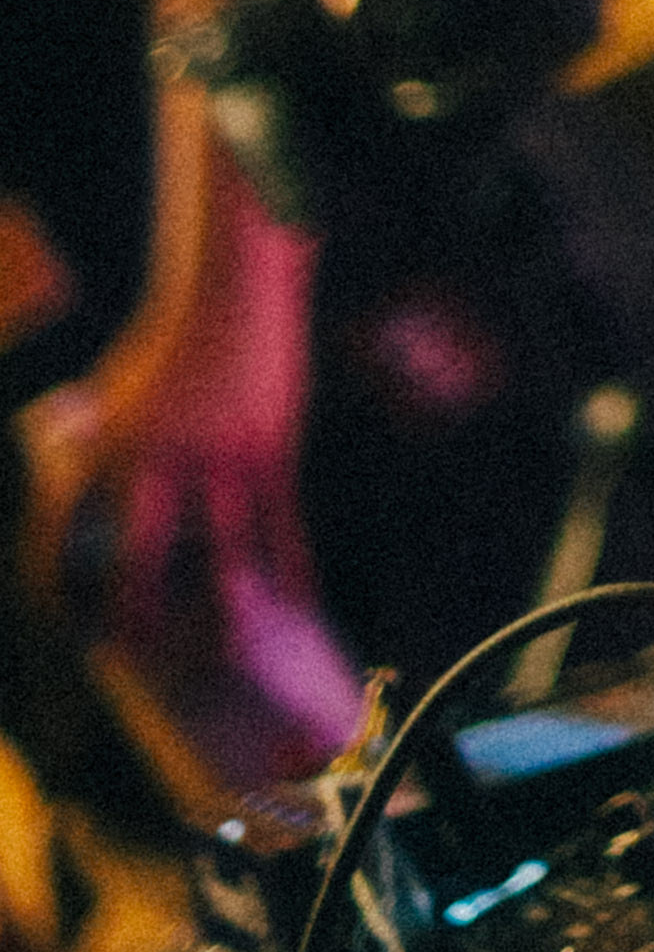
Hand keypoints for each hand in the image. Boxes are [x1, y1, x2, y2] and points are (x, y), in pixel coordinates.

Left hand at [19, 315, 366, 784]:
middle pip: (143, 557)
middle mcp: (162, 461)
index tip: (65, 622)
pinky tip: (298, 607)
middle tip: (135, 657)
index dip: (56, 583)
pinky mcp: (271, 454)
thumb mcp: (109, 390)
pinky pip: (282, 525)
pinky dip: (292, 570)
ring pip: (223, 552)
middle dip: (138, 614)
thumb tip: (61, 463)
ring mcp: (223, 459)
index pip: (64, 529)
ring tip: (223, 655)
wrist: (232, 294)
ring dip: (222, 610)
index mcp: (109, 447)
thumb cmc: (165, 344)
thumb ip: (88, 438)